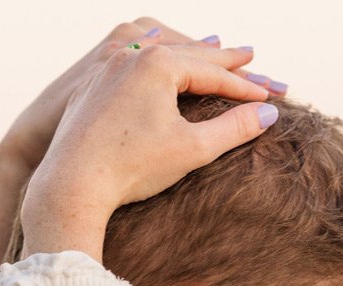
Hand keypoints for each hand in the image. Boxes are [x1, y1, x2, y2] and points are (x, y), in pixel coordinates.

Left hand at [0, 20, 257, 273]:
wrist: (72, 182)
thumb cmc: (133, 167)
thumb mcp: (193, 149)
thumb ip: (234, 129)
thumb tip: (269, 114)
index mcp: (159, 64)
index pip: (214, 74)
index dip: (245, 88)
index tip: (270, 97)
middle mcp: (133, 55)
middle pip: (189, 54)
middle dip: (222, 58)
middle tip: (250, 55)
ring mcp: (109, 66)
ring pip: (159, 52)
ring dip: (188, 51)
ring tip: (211, 46)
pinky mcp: (93, 83)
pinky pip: (134, 62)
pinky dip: (157, 60)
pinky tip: (159, 56)